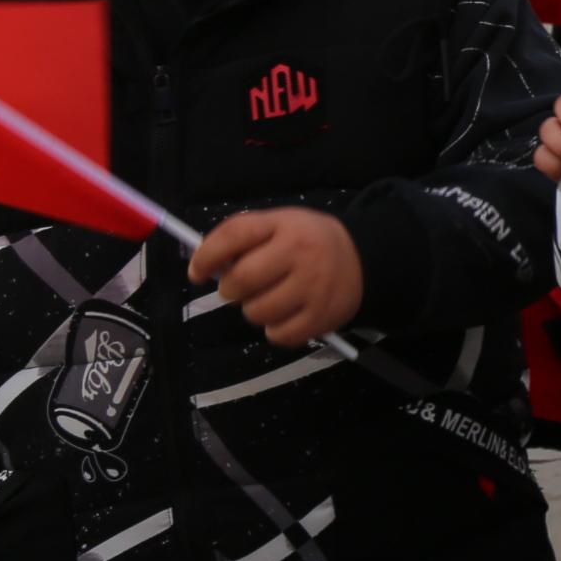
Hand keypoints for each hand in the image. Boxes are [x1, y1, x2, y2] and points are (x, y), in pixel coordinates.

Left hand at [187, 206, 364, 347]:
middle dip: (230, 289)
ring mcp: (315, 287)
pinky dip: (274, 329)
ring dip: (254, 309)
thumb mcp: (280, 225)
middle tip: (240, 288)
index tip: (197, 272)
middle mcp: (302, 253)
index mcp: (286, 225)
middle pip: (241, 280)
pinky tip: (285, 315)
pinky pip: (278, 335)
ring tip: (269, 299)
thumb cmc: (307, 241)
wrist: (363, 258)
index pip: (235, 234)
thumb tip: (204, 266)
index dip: (206, 255)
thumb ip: (244, 238)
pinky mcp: (323, 317)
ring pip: (257, 312)